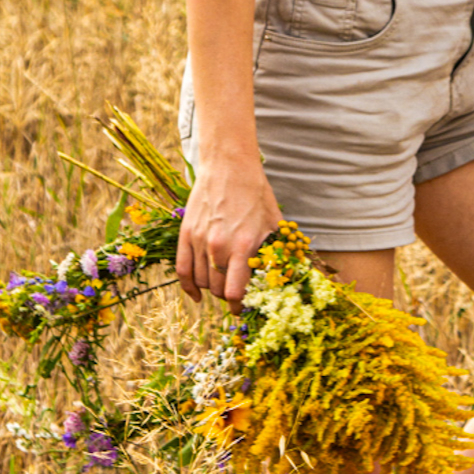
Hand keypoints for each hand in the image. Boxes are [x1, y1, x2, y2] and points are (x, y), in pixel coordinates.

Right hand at [175, 147, 281, 304]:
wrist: (228, 165)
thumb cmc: (255, 193)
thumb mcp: (275, 222)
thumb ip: (279, 251)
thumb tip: (290, 276)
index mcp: (243, 245)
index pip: (235, 292)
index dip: (240, 306)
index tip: (246, 308)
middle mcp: (219, 246)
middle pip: (218, 290)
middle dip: (228, 296)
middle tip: (238, 294)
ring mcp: (199, 240)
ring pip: (202, 282)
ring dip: (212, 288)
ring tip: (223, 284)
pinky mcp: (186, 234)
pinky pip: (182, 270)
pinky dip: (188, 287)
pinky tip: (197, 295)